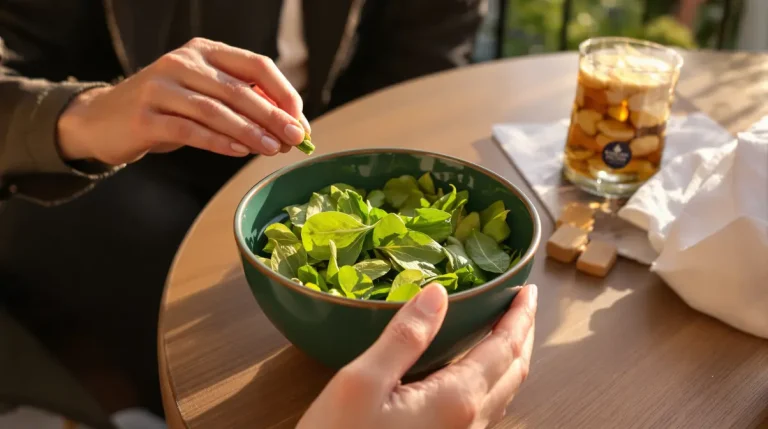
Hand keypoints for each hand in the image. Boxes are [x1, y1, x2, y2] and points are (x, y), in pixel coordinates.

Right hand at [57, 37, 309, 164]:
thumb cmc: (168, 109)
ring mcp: (160, 87)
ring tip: (273, 149)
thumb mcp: (205, 97)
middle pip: (240, 89)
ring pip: (216, 110)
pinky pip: (189, 130)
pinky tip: (239, 153)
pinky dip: (218, 142)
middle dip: (273, 116)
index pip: (256, 65)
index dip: (284, 92)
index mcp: (205, 51)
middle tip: (295, 138)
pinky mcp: (145, 116)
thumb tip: (290, 127)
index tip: (300, 119)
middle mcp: (183, 62)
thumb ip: (243, 105)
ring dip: (250, 132)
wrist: (105, 120)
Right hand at [298, 283, 536, 428]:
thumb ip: (404, 337)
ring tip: (504, 332)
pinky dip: (493, 379)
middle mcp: (469, 423)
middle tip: (522, 305)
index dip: (521, 316)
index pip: (506, 348)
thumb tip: (438, 295)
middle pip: (514, 372)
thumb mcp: (362, 382)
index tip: (528, 291)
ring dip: (510, 358)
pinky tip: (474, 373)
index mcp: (456, 399)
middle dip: (523, 335)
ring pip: (503, 394)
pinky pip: (485, 409)